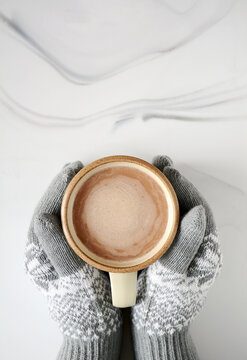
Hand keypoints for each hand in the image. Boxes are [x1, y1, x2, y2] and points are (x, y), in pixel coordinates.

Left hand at [25, 162, 121, 359]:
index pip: (44, 211)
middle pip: (52, 209)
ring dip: (73, 196)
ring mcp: (60, 250)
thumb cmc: (84, 309)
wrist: (97, 330)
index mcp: (39, 254)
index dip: (57, 188)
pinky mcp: (74, 253)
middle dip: (64, 187)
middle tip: (79, 169)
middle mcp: (46, 249)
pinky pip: (75, 225)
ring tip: (85, 179)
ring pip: (64, 216)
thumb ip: (57, 252)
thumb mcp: (71, 281)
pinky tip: (93, 202)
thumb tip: (43, 219)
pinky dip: (83, 210)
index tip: (72, 170)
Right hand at [131, 155, 221, 359]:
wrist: (154, 326)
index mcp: (203, 247)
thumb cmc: (166, 306)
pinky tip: (140, 201)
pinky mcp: (164, 249)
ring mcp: (178, 245)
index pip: (196, 207)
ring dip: (161, 192)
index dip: (182, 186)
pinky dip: (152, 207)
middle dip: (172, 183)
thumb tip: (198, 212)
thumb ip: (186, 246)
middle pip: (184, 204)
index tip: (168, 169)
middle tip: (158, 164)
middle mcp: (193, 242)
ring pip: (172, 211)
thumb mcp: (175, 277)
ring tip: (149, 176)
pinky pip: (160, 222)